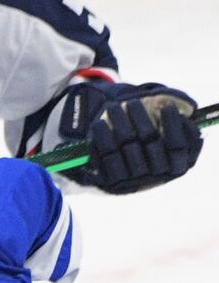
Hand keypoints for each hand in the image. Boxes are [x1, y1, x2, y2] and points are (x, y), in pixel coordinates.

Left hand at [85, 85, 201, 193]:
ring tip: (114, 107)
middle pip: (150, 142)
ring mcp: (135, 179)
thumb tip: (176, 110)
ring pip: (127, 146)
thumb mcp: (173, 138)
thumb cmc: (155, 145)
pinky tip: (100, 124)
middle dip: (140, 118)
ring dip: (119, 123)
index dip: (173, 125)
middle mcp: (157, 175)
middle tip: (132, 102)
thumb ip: (181, 126)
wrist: (126, 169)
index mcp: (177, 166)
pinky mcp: (113, 180)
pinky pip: (106, 157)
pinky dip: (102, 138)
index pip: (178, 145)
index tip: (167, 107)